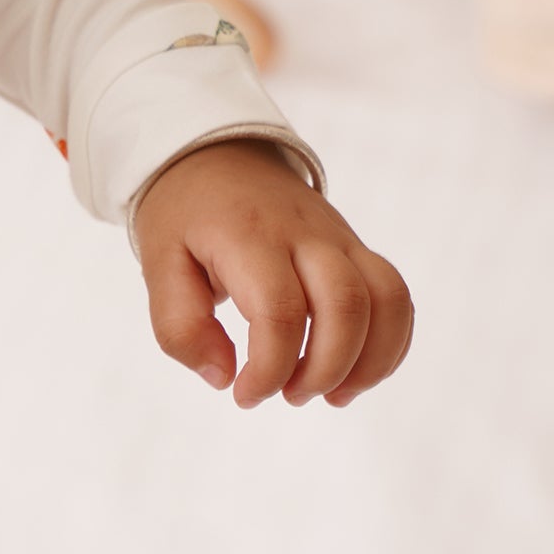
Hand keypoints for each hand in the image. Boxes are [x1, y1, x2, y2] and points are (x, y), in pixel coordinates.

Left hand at [133, 138, 413, 407]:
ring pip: (385, 299)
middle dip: (323, 369)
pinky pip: (395, 295)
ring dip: (368, 361)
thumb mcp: (158, 267)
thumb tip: (223, 378)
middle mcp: (306, 235)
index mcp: (249, 238)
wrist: (217, 158)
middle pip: (345, 306)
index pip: (279, 312)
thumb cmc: (184, 219)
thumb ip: (181, 327)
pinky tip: (357, 374)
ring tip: (332, 396)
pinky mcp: (356, 249)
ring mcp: (339, 239)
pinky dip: (390, 341)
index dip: (268, 368)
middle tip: (287, 396)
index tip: (243, 396)